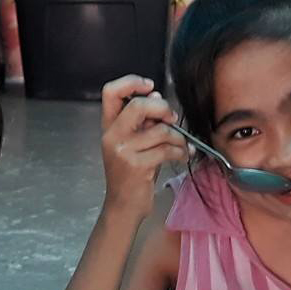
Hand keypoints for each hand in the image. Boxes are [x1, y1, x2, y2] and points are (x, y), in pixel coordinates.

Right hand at [100, 75, 186, 216]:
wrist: (123, 206)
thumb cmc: (131, 174)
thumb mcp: (133, 144)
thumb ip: (143, 121)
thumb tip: (157, 95)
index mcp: (109, 127)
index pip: (110, 92)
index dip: (131, 82)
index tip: (150, 87)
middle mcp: (112, 136)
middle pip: (139, 105)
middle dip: (162, 108)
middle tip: (171, 118)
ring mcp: (124, 151)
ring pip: (160, 130)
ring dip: (178, 137)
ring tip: (181, 145)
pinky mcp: (138, 166)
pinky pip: (167, 149)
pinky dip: (180, 152)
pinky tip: (182, 156)